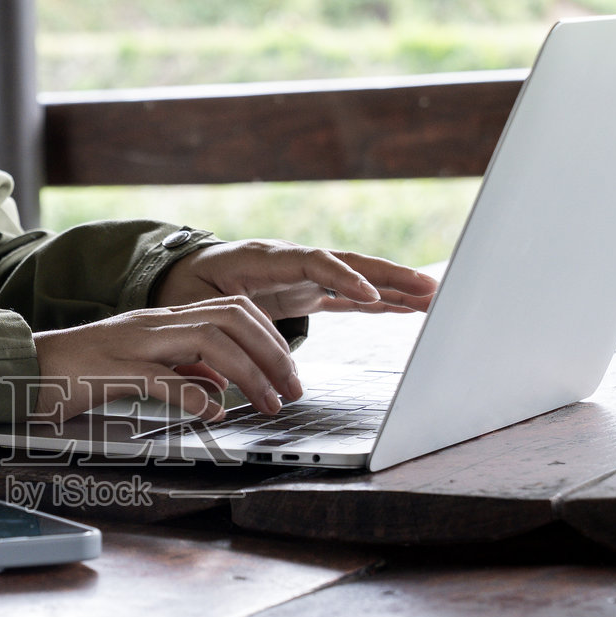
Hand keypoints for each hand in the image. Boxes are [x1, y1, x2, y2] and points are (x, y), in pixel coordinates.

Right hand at [34, 296, 301, 422]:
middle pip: (232, 318)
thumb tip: (219, 383)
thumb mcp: (139, 367)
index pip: (233, 309)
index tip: (288, 373)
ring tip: (265, 404)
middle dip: (272, 353)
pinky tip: (212, 414)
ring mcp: (132, 344)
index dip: (270, 337)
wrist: (22, 370)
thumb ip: (179, 369)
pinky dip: (194, 396)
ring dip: (248, 374)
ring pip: (209, 341)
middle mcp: (153, 323)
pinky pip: (162, 378)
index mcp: (162, 320)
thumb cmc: (78, 373)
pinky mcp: (110, 371)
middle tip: (291, 391)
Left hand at [154, 239, 437, 320]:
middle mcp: (292, 261)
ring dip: (394, 287)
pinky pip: (348, 296)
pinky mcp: (307, 292)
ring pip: (356, 278)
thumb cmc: (187, 289)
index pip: (314, 263)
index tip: (369, 296)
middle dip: (389, 275)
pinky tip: (406, 307)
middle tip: (428, 287)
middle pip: (349, 264)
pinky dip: (378, 301)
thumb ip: (222, 322)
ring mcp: (303, 276)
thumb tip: (240, 358)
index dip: (344, 279)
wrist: (182, 274)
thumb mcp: (196, 303)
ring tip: (432, 296)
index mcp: (264, 258)